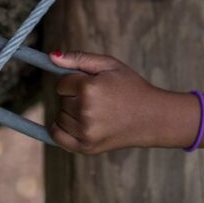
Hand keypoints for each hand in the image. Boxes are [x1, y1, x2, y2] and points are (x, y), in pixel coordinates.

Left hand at [48, 50, 166, 153]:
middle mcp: (84, 111)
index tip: (90, 83)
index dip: (75, 81)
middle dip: (74, 96)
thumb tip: (51, 56)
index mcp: (89, 88)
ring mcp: (85, 131)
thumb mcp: (110, 65)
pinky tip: (76, 122)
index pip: (62, 84)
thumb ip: (80, 58)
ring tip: (95, 110)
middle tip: (97, 97)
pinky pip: (58, 136)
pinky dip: (61, 128)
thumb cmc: (131, 86)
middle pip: (62, 100)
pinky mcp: (86, 147)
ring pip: (60, 117)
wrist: (152, 116)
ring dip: (70, 112)